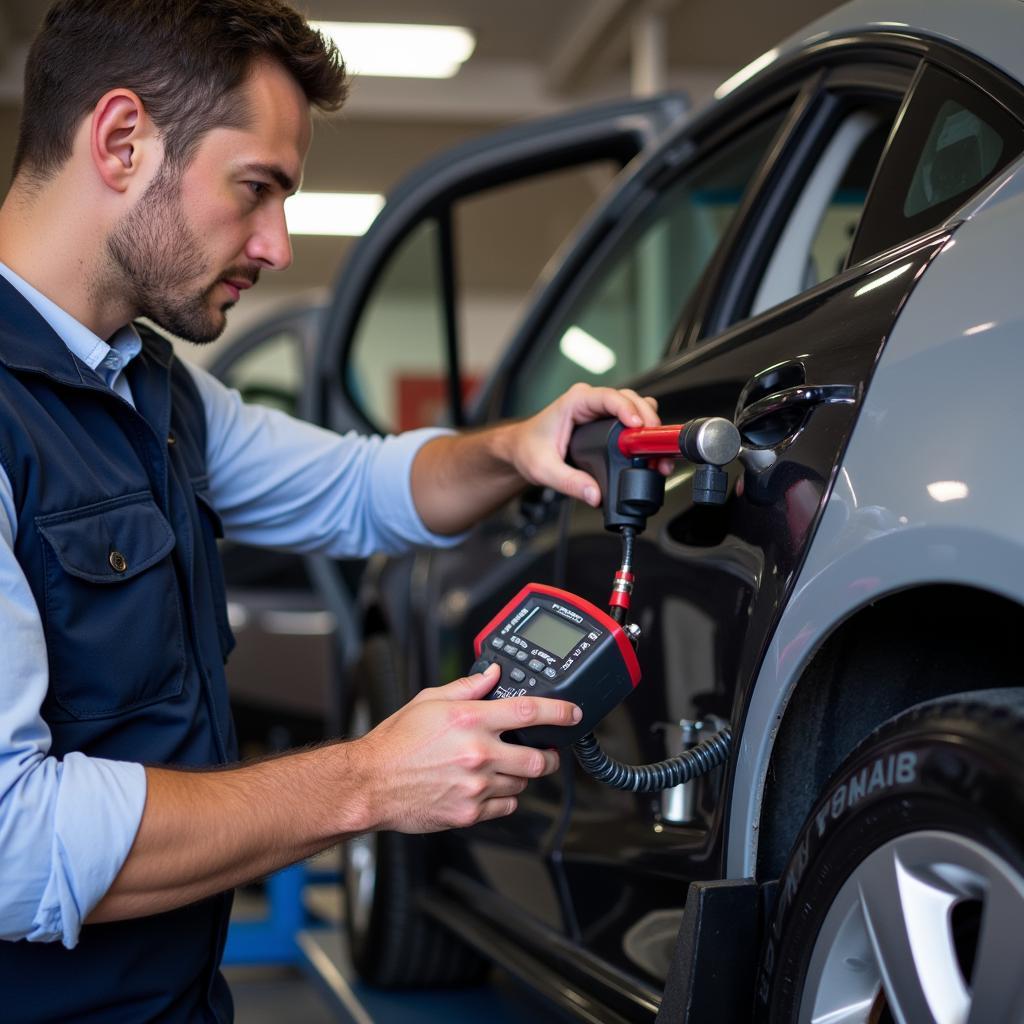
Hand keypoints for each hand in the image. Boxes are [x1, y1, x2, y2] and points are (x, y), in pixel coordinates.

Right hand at [353, 664, 578, 833]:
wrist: (370, 783)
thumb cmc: (395, 742)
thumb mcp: (428, 701)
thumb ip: (466, 687)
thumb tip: (492, 675)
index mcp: (470, 720)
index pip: (528, 711)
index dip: (559, 712)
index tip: (573, 713)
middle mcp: (478, 752)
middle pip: (538, 758)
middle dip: (549, 755)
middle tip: (545, 751)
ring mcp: (476, 785)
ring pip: (522, 783)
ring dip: (521, 775)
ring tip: (504, 767)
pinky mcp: (470, 812)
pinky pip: (505, 806)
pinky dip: (504, 798)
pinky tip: (488, 787)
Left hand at [506, 383, 664, 506]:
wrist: (521, 449)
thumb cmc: (528, 449)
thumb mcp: (544, 469)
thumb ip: (569, 482)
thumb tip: (594, 494)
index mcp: (575, 402)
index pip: (608, 396)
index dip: (627, 408)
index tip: (638, 425)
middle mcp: (590, 402)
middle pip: (631, 399)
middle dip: (647, 419)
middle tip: (654, 445)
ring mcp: (600, 410)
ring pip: (637, 407)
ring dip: (650, 426)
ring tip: (656, 451)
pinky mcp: (607, 422)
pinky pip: (633, 419)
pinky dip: (644, 433)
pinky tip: (648, 451)